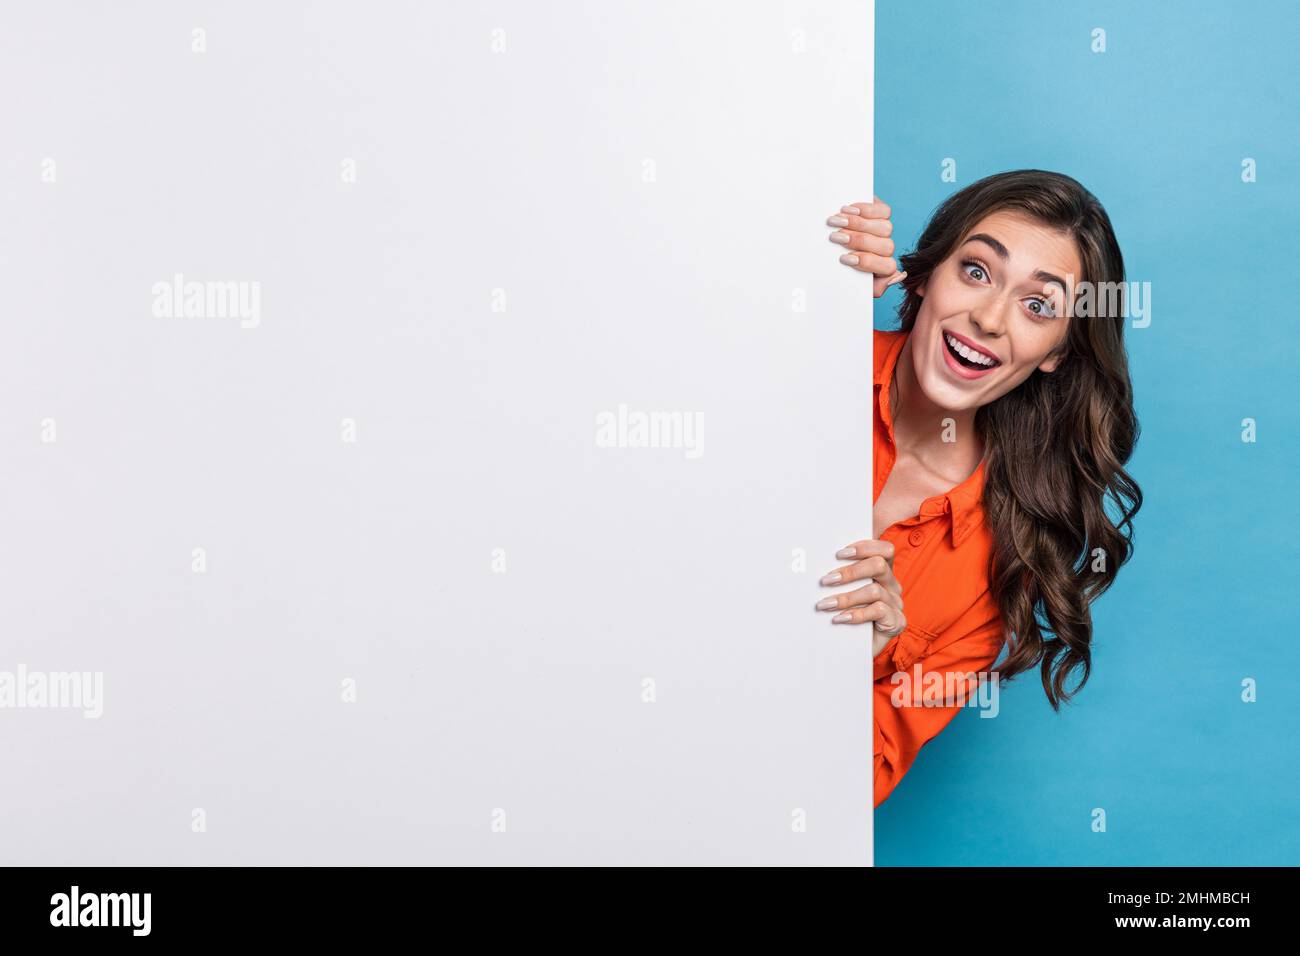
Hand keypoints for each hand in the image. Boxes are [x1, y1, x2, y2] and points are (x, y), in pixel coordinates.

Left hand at [815, 538, 905, 656]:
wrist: (855, 649)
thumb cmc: (848, 617)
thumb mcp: (844, 593)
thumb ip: (838, 578)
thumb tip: (813, 564)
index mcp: (882, 572)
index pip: (884, 550)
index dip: (864, 547)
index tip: (839, 554)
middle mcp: (892, 584)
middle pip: (879, 565)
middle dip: (850, 571)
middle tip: (826, 580)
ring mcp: (896, 603)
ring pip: (874, 591)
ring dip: (846, 597)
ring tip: (825, 604)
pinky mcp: (897, 621)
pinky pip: (879, 611)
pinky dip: (856, 614)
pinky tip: (839, 619)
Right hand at [826, 196, 904, 297]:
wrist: (824, 240)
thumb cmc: (834, 264)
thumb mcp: (846, 279)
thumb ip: (872, 286)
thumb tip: (898, 276)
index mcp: (881, 270)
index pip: (887, 268)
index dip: (867, 262)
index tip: (845, 259)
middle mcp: (886, 251)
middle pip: (885, 247)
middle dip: (858, 241)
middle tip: (836, 237)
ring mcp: (885, 231)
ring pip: (885, 229)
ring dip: (859, 224)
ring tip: (838, 221)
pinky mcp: (882, 212)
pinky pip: (884, 211)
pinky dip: (866, 210)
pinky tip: (848, 211)